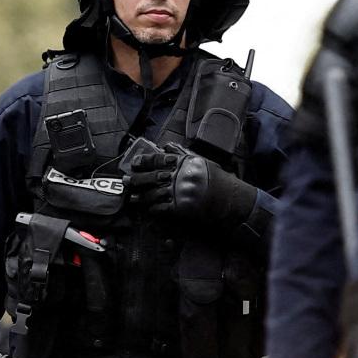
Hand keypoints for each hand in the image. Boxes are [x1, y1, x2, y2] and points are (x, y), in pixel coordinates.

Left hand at [121, 138, 260, 231]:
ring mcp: (180, 192)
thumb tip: (165, 147)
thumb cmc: (219, 181)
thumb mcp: (202, 162)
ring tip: (132, 198)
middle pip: (152, 177)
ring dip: (140, 197)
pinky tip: (147, 210)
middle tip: (125, 181)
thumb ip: (182, 154)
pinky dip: (152, 209)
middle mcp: (181, 176)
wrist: (231, 201)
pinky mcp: (181, 208)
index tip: (134, 163)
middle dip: (136, 180)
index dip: (144, 161)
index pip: (159, 159)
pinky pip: (161, 208)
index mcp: (185, 163)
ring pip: (153, 194)